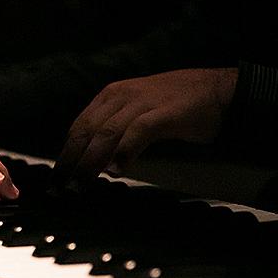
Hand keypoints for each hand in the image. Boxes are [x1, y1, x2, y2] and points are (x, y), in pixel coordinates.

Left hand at [56, 68, 237, 180]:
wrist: (220, 89)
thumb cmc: (177, 106)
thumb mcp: (137, 112)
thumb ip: (115, 130)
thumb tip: (95, 162)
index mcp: (111, 96)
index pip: (79, 127)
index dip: (65, 153)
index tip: (56, 178)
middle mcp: (122, 96)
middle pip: (86, 131)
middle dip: (71, 161)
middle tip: (62, 188)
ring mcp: (143, 101)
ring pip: (106, 132)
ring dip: (90, 162)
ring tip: (81, 184)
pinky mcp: (166, 111)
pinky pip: (138, 131)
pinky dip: (124, 150)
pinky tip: (116, 169)